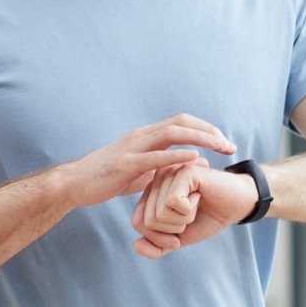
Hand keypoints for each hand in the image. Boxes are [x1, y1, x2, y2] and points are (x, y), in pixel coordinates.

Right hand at [59, 114, 234, 208]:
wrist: (75, 184)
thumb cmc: (107, 179)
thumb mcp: (143, 172)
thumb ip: (165, 166)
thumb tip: (193, 163)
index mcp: (146, 136)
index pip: (182, 122)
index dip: (205, 129)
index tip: (224, 142)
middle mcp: (142, 135)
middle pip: (182, 122)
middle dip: (210, 132)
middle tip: (230, 146)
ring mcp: (134, 147)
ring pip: (173, 133)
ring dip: (200, 138)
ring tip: (221, 148)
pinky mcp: (126, 164)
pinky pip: (156, 156)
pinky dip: (177, 155)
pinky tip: (195, 158)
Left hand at [131, 163, 261, 257]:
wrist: (237, 205)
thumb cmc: (209, 217)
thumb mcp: (180, 238)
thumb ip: (157, 246)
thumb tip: (136, 246)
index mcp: (152, 194)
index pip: (138, 222)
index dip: (158, 238)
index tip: (178, 235)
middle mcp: (156, 181)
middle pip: (148, 220)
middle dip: (173, 229)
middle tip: (190, 216)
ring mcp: (168, 173)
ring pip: (160, 213)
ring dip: (183, 219)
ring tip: (195, 205)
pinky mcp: (183, 171)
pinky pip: (173, 202)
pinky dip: (189, 209)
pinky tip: (200, 196)